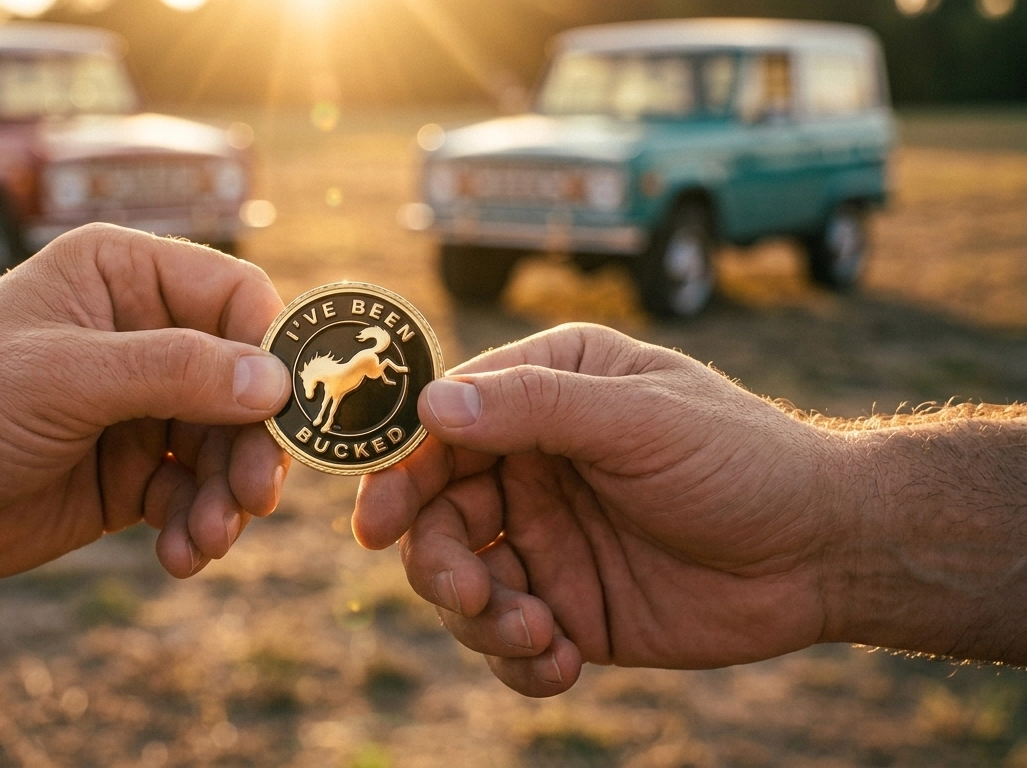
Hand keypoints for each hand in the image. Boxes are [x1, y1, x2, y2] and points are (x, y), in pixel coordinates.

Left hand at [0, 225, 291, 581]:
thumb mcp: (63, 377)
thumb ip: (172, 373)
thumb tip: (275, 382)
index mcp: (123, 278)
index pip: (235, 297)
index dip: (273, 350)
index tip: (288, 412)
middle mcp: (141, 336)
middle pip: (244, 383)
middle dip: (252, 445)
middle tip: (254, 497)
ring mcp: (139, 408)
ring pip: (225, 448)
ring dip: (227, 498)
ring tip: (208, 540)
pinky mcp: (131, 473)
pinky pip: (193, 496)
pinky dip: (197, 527)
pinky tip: (179, 556)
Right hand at [352, 324, 845, 695]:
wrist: (824, 554)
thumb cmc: (741, 459)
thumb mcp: (641, 419)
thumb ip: (536, 408)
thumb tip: (430, 406)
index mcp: (545, 394)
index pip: (443, 426)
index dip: (399, 473)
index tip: (375, 523)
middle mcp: (532, 465)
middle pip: (438, 515)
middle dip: (440, 562)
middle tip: (470, 594)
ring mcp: (547, 539)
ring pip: (462, 583)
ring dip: (481, 618)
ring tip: (540, 636)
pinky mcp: (569, 607)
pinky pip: (508, 641)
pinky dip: (518, 662)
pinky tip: (563, 664)